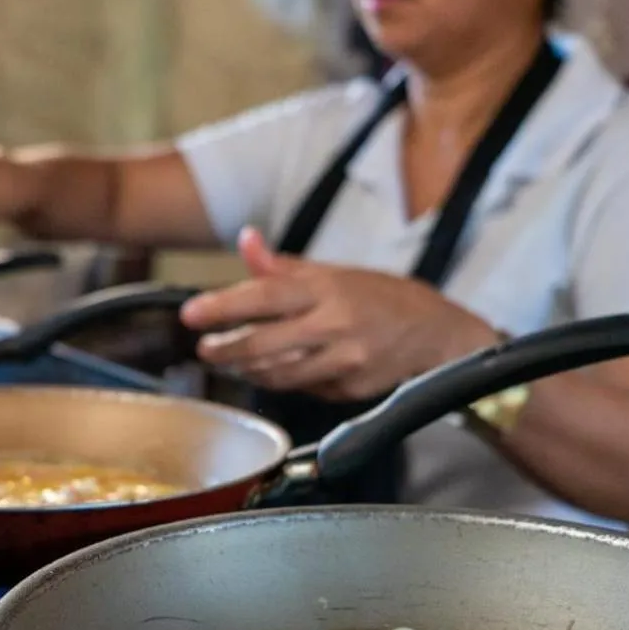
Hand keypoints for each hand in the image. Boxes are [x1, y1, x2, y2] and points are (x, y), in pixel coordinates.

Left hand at [178, 227, 499, 400]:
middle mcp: (334, 324)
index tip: (191, 313)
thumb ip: (283, 266)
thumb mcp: (333, 272)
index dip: (222, 305)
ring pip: (278, 374)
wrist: (437, 333)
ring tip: (232, 361)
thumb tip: (246, 240)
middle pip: (263, 344)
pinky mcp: (350, 389)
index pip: (263, 295)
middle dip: (225, 349)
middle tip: (205, 349)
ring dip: (248, 370)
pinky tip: (274, 372)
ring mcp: (343, 360)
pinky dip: (282, 381)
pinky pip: (303, 389)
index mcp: (326, 288)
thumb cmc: (380, 298)